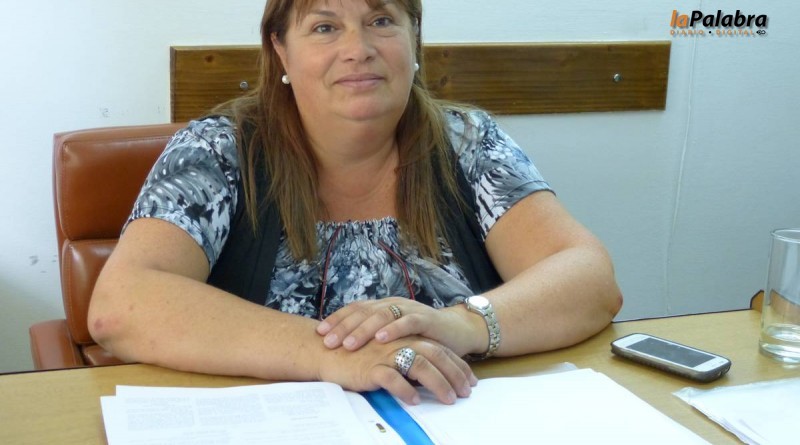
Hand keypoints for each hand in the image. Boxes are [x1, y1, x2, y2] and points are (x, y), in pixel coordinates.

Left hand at [316, 298, 487, 357]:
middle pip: (364, 312)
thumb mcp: (394, 338)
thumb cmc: (421, 338)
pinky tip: (381, 338)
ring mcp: (410, 310)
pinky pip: (408, 322)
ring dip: (363, 330)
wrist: (457, 332)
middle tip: (327, 341)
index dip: (337, 319)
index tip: (319, 333)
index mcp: (383, 307)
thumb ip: (374, 340)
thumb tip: (342, 351)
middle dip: (344, 327)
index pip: (355, 309)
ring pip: (382, 316)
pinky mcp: (426, 319)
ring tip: (349, 343)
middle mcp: (393, 305)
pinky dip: (394, 329)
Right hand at [318, 335, 476, 404]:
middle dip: (455, 374)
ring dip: (437, 383)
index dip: (457, 365)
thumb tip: (428, 376)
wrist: (324, 351)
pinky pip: (391, 378)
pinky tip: (415, 401)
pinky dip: (405, 389)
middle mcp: (399, 342)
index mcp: (405, 337)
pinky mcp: (370, 366)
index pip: (438, 349)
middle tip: (467, 392)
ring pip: (419, 365)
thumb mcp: (386, 352)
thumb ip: (406, 357)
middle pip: (435, 355)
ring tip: (449, 399)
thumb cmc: (356, 353)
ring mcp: (385, 353)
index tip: (470, 381)